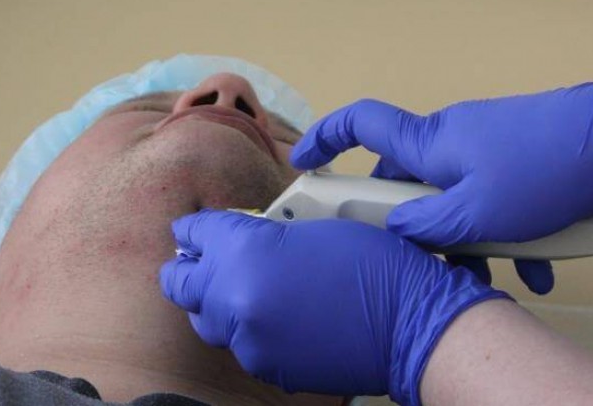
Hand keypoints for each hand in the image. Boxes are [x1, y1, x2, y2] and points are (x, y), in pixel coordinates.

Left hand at [159, 210, 506, 401]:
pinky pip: (241, 345)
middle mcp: (234, 296)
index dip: (196, 229)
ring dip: (217, 302)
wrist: (412, 325)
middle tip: (200, 261)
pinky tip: (278, 319)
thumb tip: (241, 238)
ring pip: (208, 319)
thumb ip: (266, 234)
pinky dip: (251, 331)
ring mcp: (247, 338)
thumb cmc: (375, 265)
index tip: (195, 231)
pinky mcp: (266, 366)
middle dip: (189, 268)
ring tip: (242, 291)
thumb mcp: (315, 226)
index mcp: (244, 250)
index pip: (196, 232)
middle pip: (180, 281)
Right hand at [290, 72, 592, 293]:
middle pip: (407, 182)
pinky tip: (537, 265)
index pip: (359, 124)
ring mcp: (486, 147)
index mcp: (428, 144)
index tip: (302, 161)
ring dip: (470, 239)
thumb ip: (429, 227)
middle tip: (420, 258)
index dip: (323, 140)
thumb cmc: (547, 166)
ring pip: (456, 199)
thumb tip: (398, 233)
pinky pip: (496, 199)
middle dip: (414, 226)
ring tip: (495, 273)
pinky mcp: (519, 157)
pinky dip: (508, 232)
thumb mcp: (478, 213)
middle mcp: (450, 139)